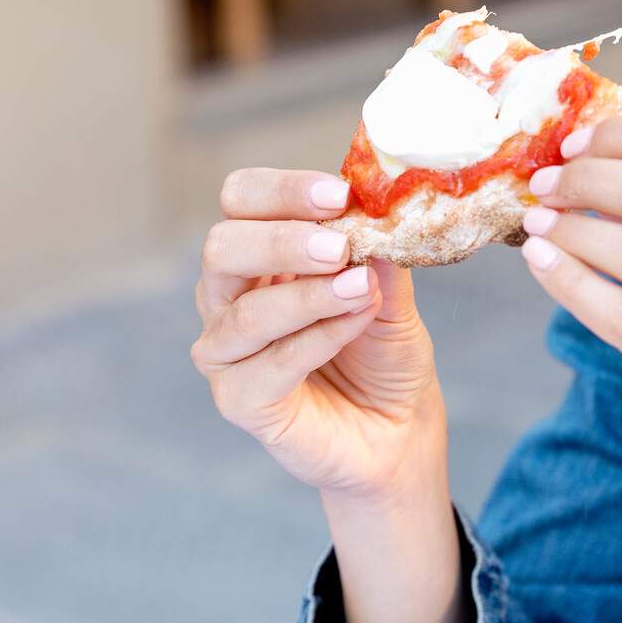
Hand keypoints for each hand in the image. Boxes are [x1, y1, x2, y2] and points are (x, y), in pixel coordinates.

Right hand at [193, 169, 446, 500]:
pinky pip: (267, 365)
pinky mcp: (239, 401)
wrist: (398, 432)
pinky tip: (353, 325)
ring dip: (307, 296)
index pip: (242, 200)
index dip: (281, 190)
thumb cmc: (385, 356)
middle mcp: (229, 297)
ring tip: (359, 290)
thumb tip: (374, 212)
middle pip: (223, 247)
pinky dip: (316, 339)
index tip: (337, 194)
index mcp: (259, 255)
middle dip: (282, 241)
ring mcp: (227, 352)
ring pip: (244, 312)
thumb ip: (378, 255)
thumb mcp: (391, 294)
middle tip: (338, 246)